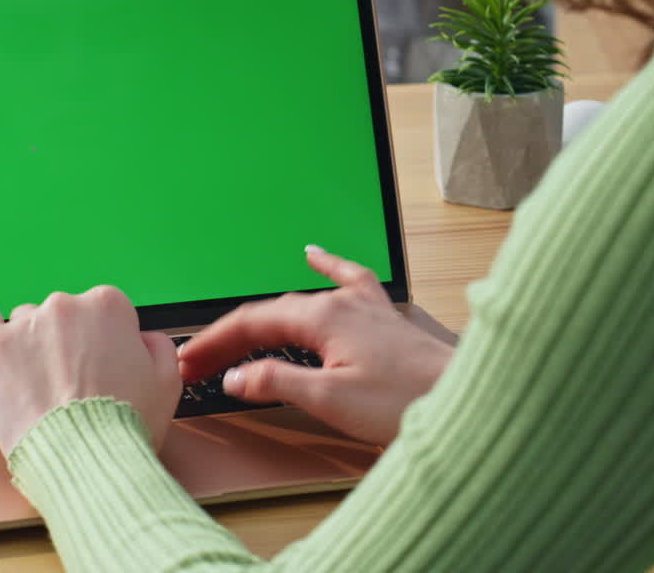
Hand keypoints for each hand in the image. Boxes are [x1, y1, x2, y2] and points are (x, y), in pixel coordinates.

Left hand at [0, 286, 181, 456]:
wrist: (84, 458)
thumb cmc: (126, 424)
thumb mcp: (168, 382)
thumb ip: (157, 347)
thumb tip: (144, 340)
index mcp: (110, 307)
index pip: (106, 312)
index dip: (107, 345)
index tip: (105, 369)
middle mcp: (67, 305)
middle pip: (66, 317)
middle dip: (70, 345)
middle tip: (76, 385)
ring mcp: (26, 324)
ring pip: (28, 323)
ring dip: (33, 345)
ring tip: (40, 385)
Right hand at [177, 246, 453, 445]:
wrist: (463, 398)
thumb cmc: (405, 401)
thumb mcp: (330, 399)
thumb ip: (277, 382)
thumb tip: (235, 375)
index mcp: (322, 318)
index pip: (251, 323)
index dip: (214, 342)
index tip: (189, 361)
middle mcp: (340, 302)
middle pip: (269, 313)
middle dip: (230, 337)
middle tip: (200, 363)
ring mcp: (362, 305)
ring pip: (299, 301)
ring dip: (262, 319)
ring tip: (235, 337)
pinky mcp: (381, 315)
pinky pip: (347, 277)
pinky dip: (326, 264)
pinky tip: (314, 252)